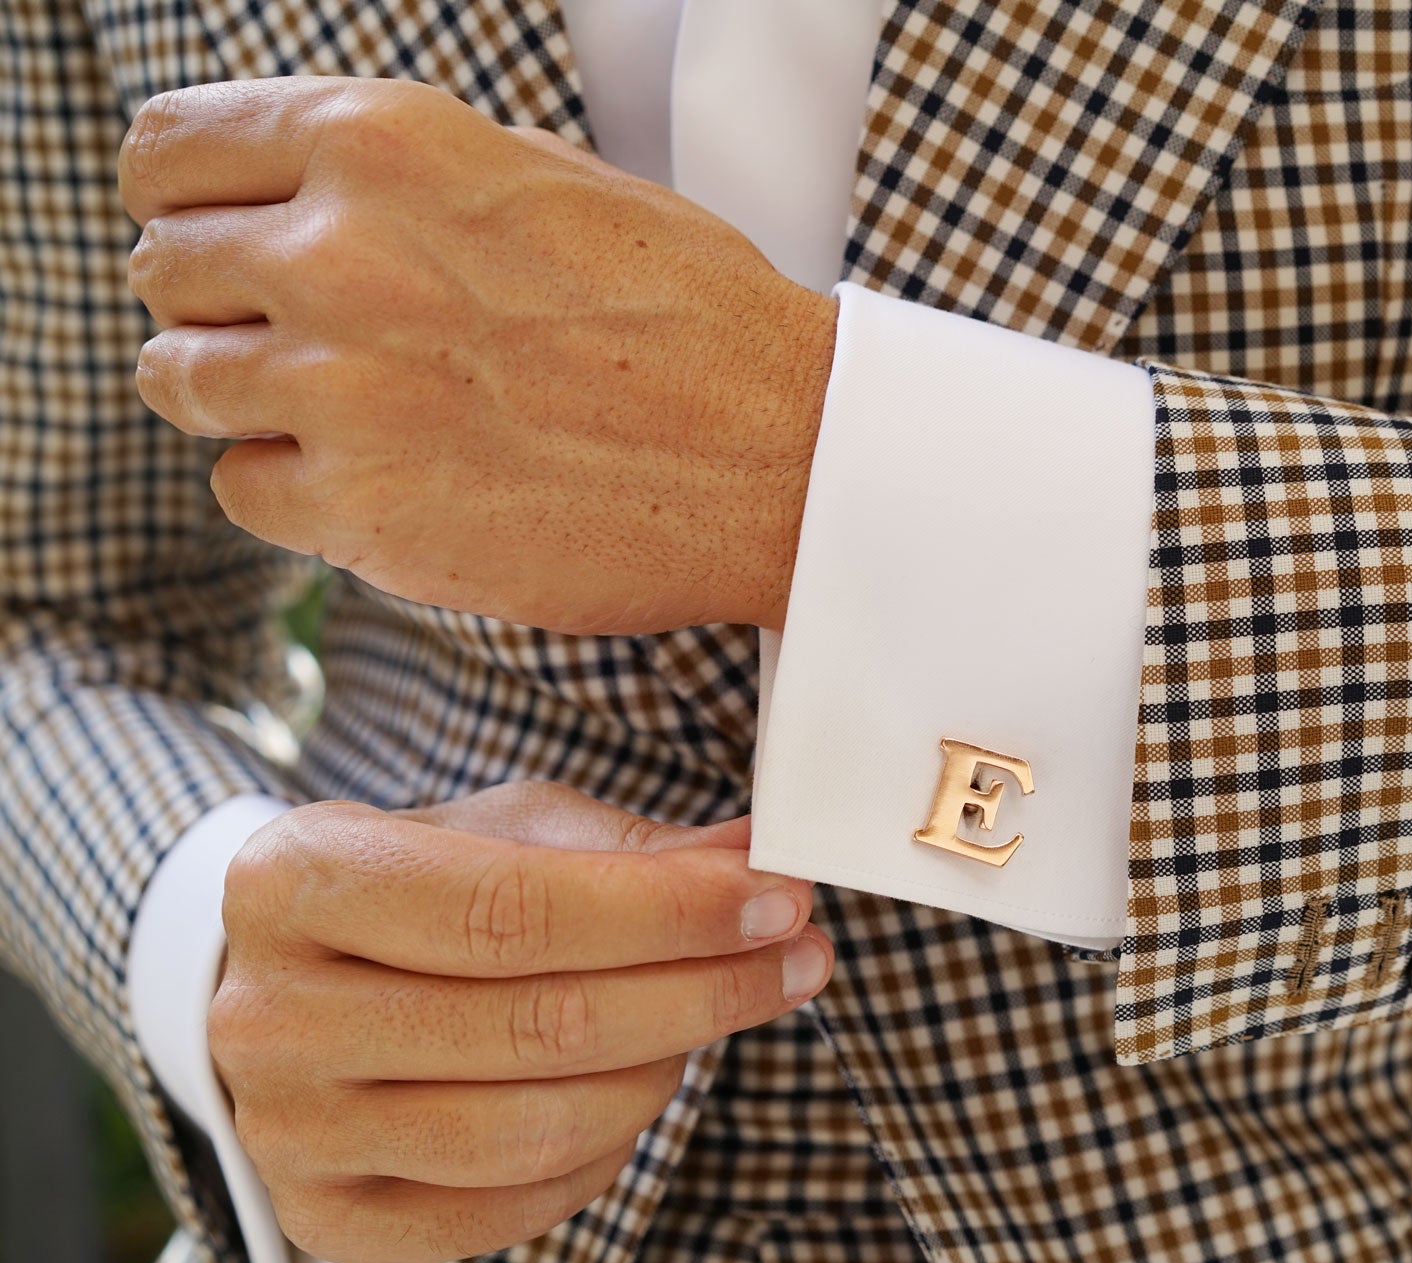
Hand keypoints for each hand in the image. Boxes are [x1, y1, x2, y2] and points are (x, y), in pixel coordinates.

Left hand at [119, 76, 835, 634]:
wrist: (785, 456)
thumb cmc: (691, 316)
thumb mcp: (540, 177)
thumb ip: (395, 174)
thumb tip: (286, 194)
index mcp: (385, 142)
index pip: (169, 150)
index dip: (185, 196)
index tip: (212, 232)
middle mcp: (341, 254)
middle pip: (166, 268)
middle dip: (221, 300)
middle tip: (306, 335)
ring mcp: (342, 388)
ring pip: (180, 380)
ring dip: (245, 394)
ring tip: (348, 408)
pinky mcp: (361, 510)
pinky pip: (240, 488)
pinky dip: (296, 487)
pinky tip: (388, 474)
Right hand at [208, 781, 828, 1262]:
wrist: (299, 981)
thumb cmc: (420, 890)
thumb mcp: (506, 830)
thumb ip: (627, 847)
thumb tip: (757, 857)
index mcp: (299, 882)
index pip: (510, 910)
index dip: (664, 912)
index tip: (774, 899)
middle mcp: (271, 1016)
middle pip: (536, 1024)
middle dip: (700, 989)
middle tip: (797, 958)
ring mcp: (290, 1132)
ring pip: (533, 1127)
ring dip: (664, 1071)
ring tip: (712, 1016)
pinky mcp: (333, 1218)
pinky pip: (514, 1206)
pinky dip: (607, 1151)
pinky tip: (640, 1086)